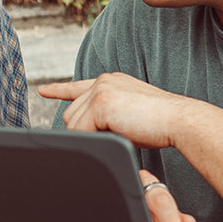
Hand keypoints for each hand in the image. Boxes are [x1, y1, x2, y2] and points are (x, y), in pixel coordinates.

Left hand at [38, 72, 197, 150]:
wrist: (179, 121)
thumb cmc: (159, 125)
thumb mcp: (126, 116)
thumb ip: (105, 117)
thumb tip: (88, 130)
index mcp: (111, 82)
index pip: (78, 87)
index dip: (59, 90)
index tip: (43, 90)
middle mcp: (103, 81)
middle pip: (72, 115)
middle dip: (86, 132)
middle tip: (116, 136)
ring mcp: (100, 89)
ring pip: (73, 124)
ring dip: (92, 136)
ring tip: (122, 133)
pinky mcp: (100, 102)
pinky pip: (82, 131)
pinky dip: (96, 140)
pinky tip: (119, 134)